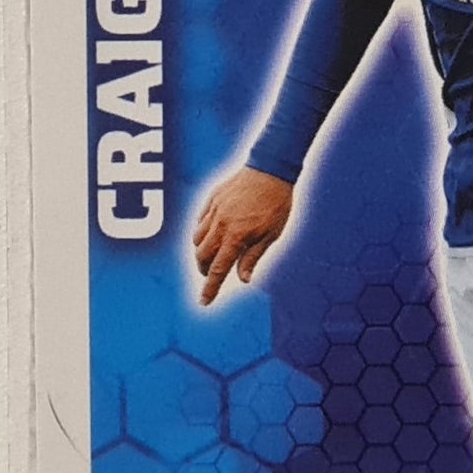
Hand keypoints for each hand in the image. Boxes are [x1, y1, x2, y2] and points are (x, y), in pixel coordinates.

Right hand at [192, 167, 293, 305]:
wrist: (271, 169)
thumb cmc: (276, 204)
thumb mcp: (271, 234)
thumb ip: (253, 256)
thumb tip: (243, 279)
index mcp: (236, 237)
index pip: (218, 270)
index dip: (210, 288)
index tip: (204, 302)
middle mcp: (221, 225)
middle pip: (202, 256)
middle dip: (204, 270)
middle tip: (212, 275)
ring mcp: (214, 211)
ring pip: (196, 239)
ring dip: (201, 252)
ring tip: (213, 255)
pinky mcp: (212, 199)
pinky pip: (199, 221)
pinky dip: (201, 232)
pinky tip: (211, 234)